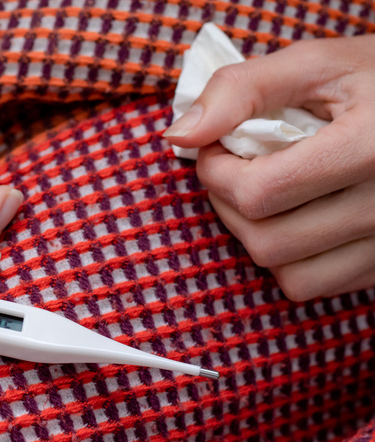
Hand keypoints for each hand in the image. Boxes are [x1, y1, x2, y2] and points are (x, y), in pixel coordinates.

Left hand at [165, 34, 374, 300]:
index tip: (217, 147)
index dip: (216, 172)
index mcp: (370, 149)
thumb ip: (242, 90)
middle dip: (229, 205)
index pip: (258, 194)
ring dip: (257, 235)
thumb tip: (178, 136)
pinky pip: (318, 286)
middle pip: (266, 241)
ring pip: (289, 275)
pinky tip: (297, 216)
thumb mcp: (316, 63)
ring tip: (264, 193)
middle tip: (235, 169)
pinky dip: (292, 258)